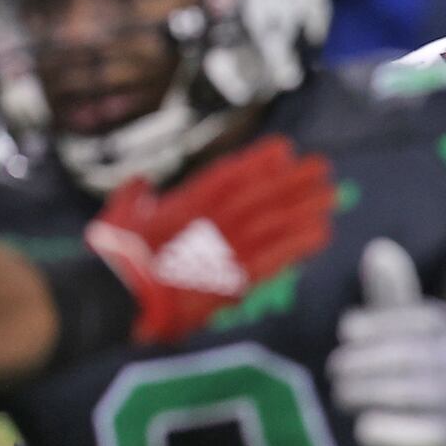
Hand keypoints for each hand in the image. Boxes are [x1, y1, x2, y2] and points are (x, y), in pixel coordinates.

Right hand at [86, 135, 334, 344]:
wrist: (114, 296)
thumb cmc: (111, 260)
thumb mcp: (117, 217)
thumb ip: (133, 196)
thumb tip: (140, 181)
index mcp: (185, 205)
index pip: (228, 176)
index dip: (258, 162)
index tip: (283, 149)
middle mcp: (211, 220)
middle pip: (260, 194)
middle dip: (292, 180)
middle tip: (322, 166)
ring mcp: (224, 247)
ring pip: (273, 221)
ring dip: (305, 206)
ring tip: (333, 196)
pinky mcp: (232, 277)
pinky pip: (273, 256)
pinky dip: (298, 244)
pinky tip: (323, 233)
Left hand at [328, 238, 445, 445]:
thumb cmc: (422, 361)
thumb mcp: (409, 324)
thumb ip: (391, 291)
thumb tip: (377, 246)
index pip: (419, 318)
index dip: (381, 323)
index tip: (347, 330)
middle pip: (414, 356)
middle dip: (369, 360)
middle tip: (335, 367)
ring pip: (416, 392)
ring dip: (372, 391)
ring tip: (341, 393)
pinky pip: (422, 433)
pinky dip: (391, 431)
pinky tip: (363, 427)